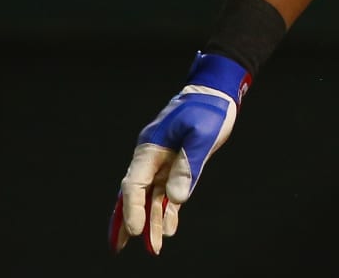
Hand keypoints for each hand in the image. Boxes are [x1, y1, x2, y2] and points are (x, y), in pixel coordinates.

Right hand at [110, 52, 249, 254]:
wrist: (217, 92)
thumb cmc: (209, 108)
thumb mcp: (202, 135)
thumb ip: (189, 165)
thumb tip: (176, 199)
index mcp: (151, 148)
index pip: (135, 183)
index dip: (132, 208)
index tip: (135, 230)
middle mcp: (152, 156)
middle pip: (136, 193)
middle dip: (130, 219)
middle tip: (121, 246)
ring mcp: (164, 161)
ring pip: (152, 196)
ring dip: (152, 219)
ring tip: (154, 246)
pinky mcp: (178, 163)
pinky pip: (167, 190)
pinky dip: (167, 208)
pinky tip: (169, 226)